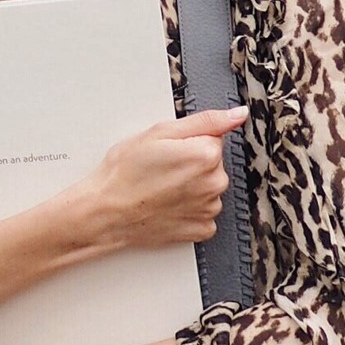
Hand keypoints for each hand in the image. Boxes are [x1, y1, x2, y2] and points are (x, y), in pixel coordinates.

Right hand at [84, 106, 247, 251]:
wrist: (106, 212)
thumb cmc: (124, 173)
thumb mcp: (159, 132)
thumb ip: (206, 121)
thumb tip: (237, 115)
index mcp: (206, 154)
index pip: (212, 138)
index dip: (187, 141)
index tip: (168, 150)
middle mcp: (214, 183)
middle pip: (212, 163)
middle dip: (191, 163)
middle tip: (161, 168)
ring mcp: (209, 208)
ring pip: (208, 187)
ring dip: (191, 186)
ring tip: (161, 187)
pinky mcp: (202, 229)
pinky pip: (204, 212)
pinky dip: (190, 208)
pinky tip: (168, 204)